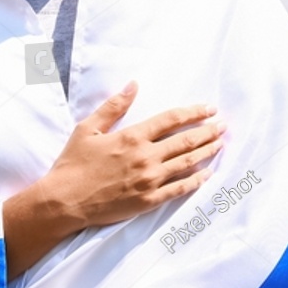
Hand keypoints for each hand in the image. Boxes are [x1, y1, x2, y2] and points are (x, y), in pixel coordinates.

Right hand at [41, 80, 224, 229]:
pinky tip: (207, 175)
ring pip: (187, 163)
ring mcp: (149, 180)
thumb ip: (113, 106)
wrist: (64, 202)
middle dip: (207, 131)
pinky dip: (196, 181)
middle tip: (223, 126)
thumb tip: (133, 85)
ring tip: (220, 145)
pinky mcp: (148, 201)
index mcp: (132, 137)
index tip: (209, 109)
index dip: (193, 112)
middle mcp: (145, 157)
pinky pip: (179, 189)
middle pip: (185, 141)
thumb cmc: (73, 165)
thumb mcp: (88, 129)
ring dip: (207, 152)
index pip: (171, 120)